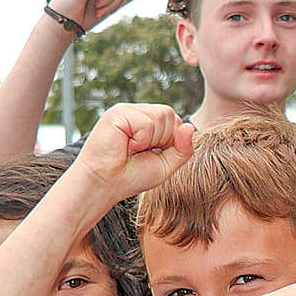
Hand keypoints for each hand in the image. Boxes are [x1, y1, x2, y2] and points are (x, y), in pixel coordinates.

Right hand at [76, 103, 193, 200]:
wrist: (104, 185)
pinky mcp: (118, 113)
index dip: (170, 142)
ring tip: (131, 149)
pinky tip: (125, 146)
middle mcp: (138, 112)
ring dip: (150, 141)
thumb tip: (191, 127)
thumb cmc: (131, 176)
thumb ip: (183, 148)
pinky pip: (146, 123)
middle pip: (170, 116)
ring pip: (161, 117)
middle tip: (139, 152)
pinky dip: (140, 140)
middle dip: (161, 140)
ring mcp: (127, 111)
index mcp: (149, 121)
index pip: (177, 121)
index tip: (149, 154)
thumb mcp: (166, 165)